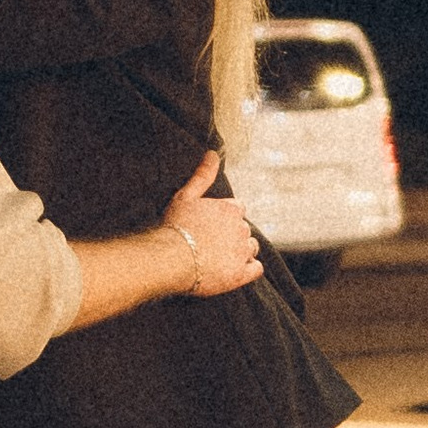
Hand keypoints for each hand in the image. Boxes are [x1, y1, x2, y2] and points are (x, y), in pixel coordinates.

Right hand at [164, 154, 260, 295]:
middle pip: (244, 229)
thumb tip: (213, 153)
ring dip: (240, 251)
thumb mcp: (186, 196)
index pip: (237, 210)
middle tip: (211, 242)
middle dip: (232, 235)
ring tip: (220, 257)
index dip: (224, 218)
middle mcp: (242, 229)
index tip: (211, 225)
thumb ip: (203, 175)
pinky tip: (234, 270)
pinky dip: (248, 269)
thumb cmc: (176, 226)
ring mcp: (243, 252)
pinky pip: (256, 269)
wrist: (171, 258)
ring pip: (251, 248)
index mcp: (231, 209)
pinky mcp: (241, 273)